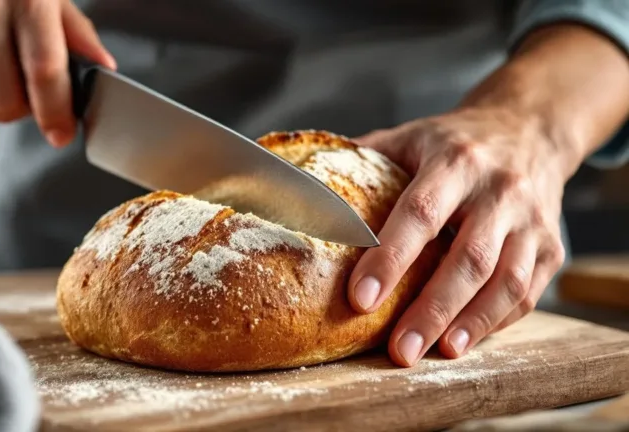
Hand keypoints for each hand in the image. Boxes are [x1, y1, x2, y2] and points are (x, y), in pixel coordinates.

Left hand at [347, 106, 567, 366]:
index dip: (389, 258)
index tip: (359, 299)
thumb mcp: (409, 136)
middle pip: (468, 258)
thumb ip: (363, 160)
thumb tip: (302, 186)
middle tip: (398, 350)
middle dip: (431, 309)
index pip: (420, 213)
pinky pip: (527, 293)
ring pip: (506, 281)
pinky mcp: (552, 245)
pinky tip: (463, 340)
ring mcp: (532, 220)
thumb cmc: (453, 142)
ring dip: (469, 324)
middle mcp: (499, 189)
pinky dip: (494, 322)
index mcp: (454, 161)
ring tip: (433, 353)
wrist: (528, 128)